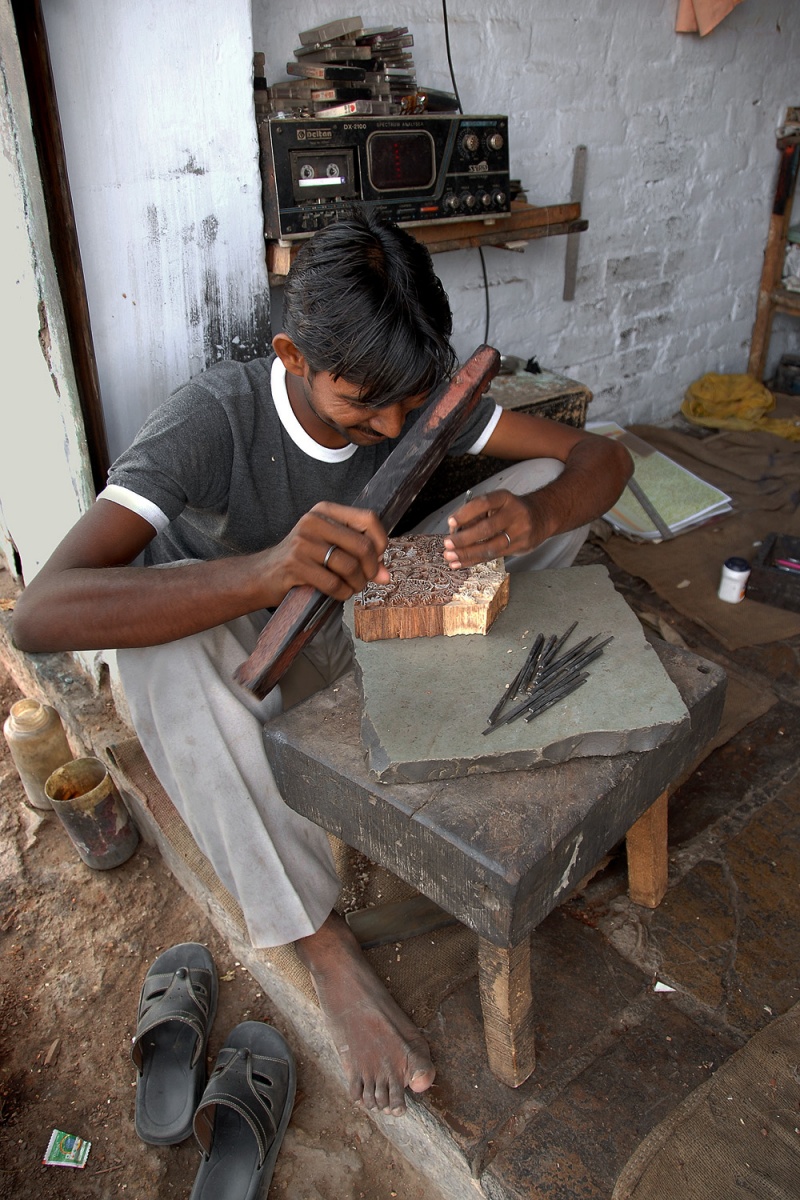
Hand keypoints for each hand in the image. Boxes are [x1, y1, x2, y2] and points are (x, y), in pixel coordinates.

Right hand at [272, 501, 389, 599]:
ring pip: (349, 566)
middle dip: (370, 569)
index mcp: (325, 511)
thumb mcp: (329, 547)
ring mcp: (303, 542)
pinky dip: (342, 592)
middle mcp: (314, 521)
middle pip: (362, 546)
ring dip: (357, 584)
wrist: (264, 574)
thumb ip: (359, 555)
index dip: (380, 542)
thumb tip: (386, 575)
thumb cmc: (302, 560)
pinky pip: (333, 583)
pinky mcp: (295, 565)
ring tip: (352, 587)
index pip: (368, 519)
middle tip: (367, 579)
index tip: (377, 559)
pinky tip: (339, 593)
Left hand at [442, 490, 539, 568]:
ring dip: (467, 553)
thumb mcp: (498, 504)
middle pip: (487, 528)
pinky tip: (459, 563)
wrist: (541, 517)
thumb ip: (479, 514)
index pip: (484, 503)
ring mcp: (519, 532)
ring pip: (490, 546)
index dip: (466, 513)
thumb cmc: (511, 510)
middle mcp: (514, 514)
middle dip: (465, 538)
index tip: (451, 522)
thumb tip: (455, 531)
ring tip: (450, 556)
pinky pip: (493, 556)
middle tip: (447, 543)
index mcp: (505, 498)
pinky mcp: (520, 547)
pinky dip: (474, 560)